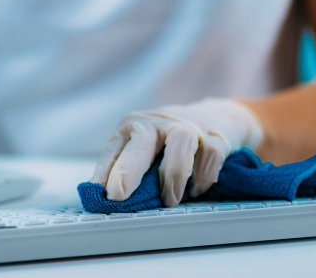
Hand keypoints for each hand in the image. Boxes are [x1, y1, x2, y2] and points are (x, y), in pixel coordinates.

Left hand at [90, 98, 262, 206]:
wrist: (214, 117)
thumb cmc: (169, 140)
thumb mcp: (142, 148)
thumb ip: (122, 168)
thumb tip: (101, 196)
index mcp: (133, 126)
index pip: (115, 149)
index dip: (106, 172)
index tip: (103, 194)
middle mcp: (157, 122)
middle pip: (141, 142)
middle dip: (128, 169)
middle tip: (119, 194)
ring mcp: (187, 126)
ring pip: (181, 142)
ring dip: (174, 175)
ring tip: (170, 199)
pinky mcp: (214, 136)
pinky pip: (209, 156)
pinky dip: (202, 178)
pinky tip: (195, 189)